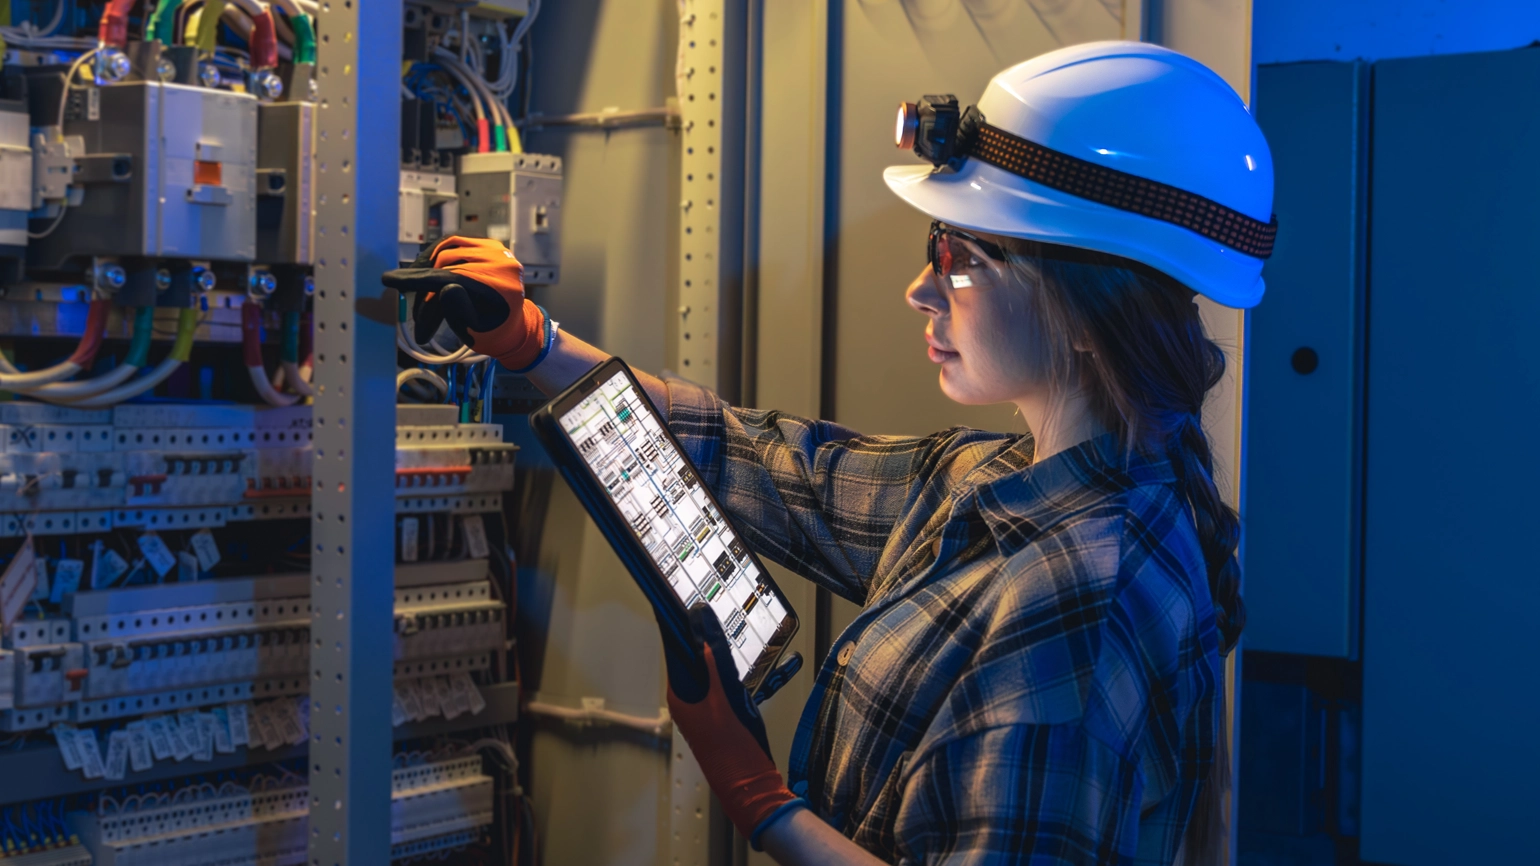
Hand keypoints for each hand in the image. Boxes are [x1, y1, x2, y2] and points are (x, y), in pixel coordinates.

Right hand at [381, 236, 550, 370]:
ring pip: (447, 249)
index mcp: (501, 284)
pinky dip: (438, 254)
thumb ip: (459, 310)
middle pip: (447, 264)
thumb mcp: (474, 330)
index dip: (418, 279)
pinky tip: (428, 269)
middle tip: (412, 303)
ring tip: (416, 283)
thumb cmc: (493, 333)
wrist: (513, 326)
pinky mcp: (490, 245)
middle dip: (424, 282)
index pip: (452, 277)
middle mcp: (502, 261)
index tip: (390, 280)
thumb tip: (444, 288)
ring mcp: (497, 250)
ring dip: (427, 265)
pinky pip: (455, 242)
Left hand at [663, 605, 803, 844]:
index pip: (673, 643)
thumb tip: (699, 619)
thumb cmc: (735, 749)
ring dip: (718, 649)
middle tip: (706, 602)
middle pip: (690, 652)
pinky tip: (748, 664)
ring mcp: (703, 707)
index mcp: (681, 692)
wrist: (752, 790)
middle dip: (700, 629)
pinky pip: (722, 682)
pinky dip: (731, 669)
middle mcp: (687, 698)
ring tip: (725, 627)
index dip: (671, 616)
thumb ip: (713, 657)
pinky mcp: (719, 714)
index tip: (668, 591)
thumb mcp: (725, 697)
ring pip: (708, 666)